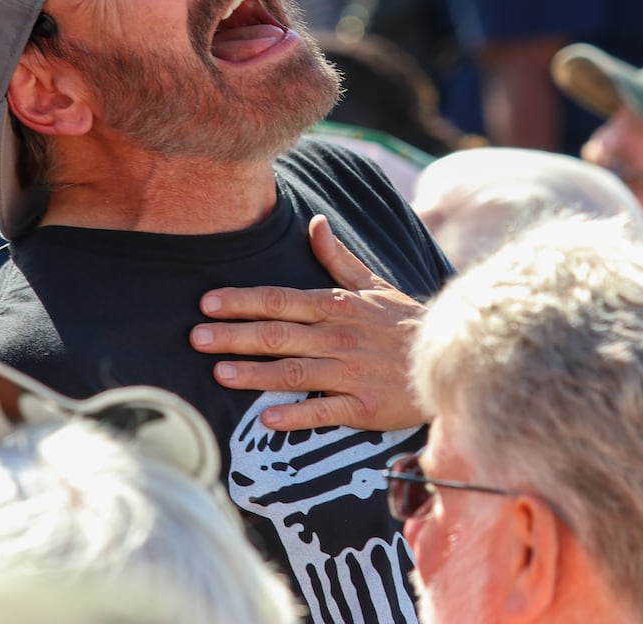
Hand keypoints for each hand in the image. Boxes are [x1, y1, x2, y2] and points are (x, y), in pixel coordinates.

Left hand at [190, 215, 427, 431]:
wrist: (446, 359)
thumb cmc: (403, 323)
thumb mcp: (374, 284)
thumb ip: (338, 258)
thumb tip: (314, 223)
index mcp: (337, 306)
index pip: (281, 300)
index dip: (243, 300)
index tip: (207, 302)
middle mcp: (339, 336)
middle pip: (278, 334)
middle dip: (234, 335)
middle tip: (196, 337)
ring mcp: (350, 372)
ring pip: (294, 371)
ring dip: (254, 373)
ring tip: (219, 374)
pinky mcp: (363, 406)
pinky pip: (324, 410)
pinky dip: (296, 414)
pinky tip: (267, 418)